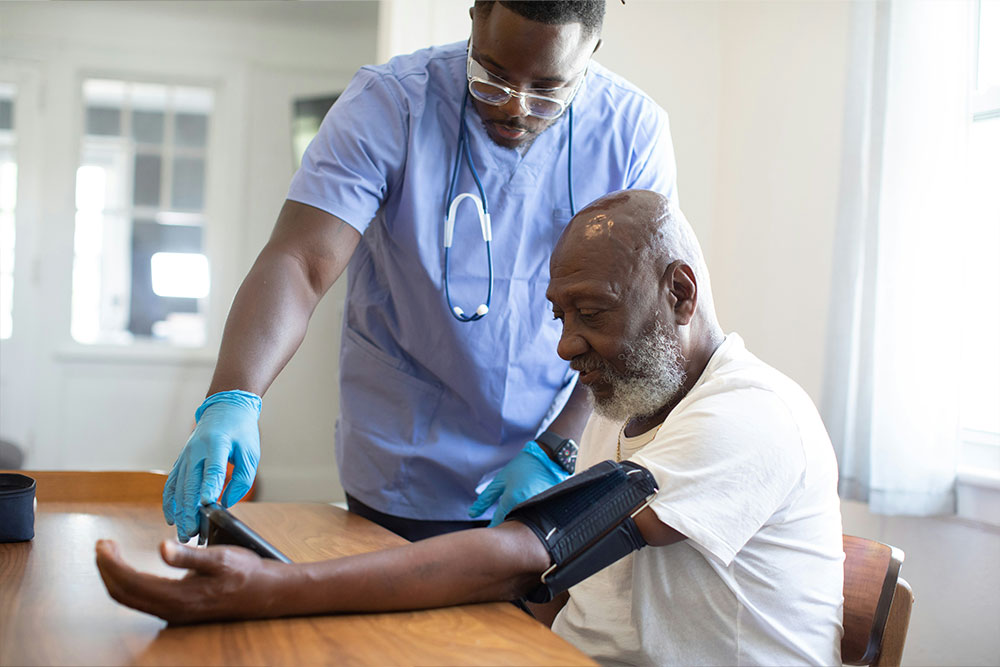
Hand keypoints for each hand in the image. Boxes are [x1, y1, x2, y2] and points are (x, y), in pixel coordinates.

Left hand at [95, 539, 284, 623]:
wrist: (265, 593)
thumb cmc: (245, 572)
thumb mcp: (221, 557)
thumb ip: (189, 555)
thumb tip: (162, 548)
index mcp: (178, 598)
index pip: (130, 582)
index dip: (111, 564)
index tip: (104, 543)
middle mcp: (171, 611)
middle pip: (123, 594)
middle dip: (107, 569)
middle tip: (103, 544)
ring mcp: (172, 613)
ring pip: (130, 599)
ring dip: (115, 576)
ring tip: (111, 554)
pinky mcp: (176, 610)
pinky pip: (140, 600)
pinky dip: (127, 583)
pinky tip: (130, 569)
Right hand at [162, 390, 261, 540]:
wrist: (225, 408)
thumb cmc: (240, 431)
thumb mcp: (250, 452)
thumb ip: (242, 479)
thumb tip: (225, 503)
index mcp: (216, 444)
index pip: (213, 469)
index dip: (209, 488)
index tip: (207, 506)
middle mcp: (196, 451)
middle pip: (190, 484)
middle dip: (189, 511)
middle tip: (192, 534)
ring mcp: (185, 456)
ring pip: (178, 488)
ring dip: (179, 512)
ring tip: (183, 533)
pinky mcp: (181, 461)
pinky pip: (171, 484)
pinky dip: (170, 502)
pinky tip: (172, 518)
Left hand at [468, 441, 569, 526]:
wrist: (547, 457)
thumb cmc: (522, 467)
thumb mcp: (501, 480)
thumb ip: (486, 498)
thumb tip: (472, 513)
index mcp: (512, 498)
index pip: (499, 521)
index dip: (493, 526)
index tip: (490, 531)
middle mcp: (526, 505)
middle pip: (513, 524)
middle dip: (507, 524)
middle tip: (506, 522)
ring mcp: (539, 507)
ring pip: (525, 523)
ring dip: (520, 521)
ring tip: (520, 511)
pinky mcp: (549, 507)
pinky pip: (536, 517)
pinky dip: (531, 516)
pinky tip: (531, 510)